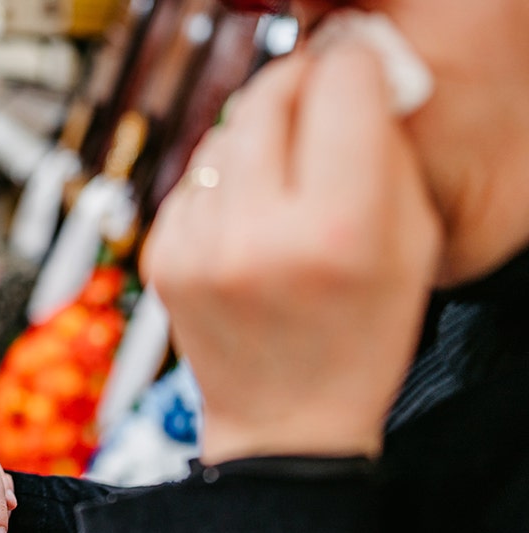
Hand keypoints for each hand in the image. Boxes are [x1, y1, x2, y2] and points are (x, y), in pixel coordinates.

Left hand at [141, 44, 441, 464]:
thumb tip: (353, 80)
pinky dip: (220, 184)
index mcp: (337, 229)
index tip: (358, 81)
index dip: (354, 72)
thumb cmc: (360, 337)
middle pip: (268, 98)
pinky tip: (245, 222)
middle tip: (314, 100)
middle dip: (297, 86)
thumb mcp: (410, 246)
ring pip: (224, 135)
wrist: (282, 424)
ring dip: (255, 138)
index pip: (340, 87)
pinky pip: (192, 180)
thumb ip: (387, 152)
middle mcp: (257, 233)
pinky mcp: (159, 257)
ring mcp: (196, 247)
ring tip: (282, 181)